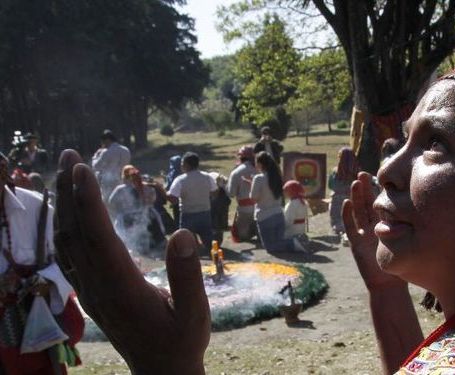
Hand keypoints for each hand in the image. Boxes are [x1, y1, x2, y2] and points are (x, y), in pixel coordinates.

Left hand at [54, 150, 208, 374]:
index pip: (98, 237)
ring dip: (64, 206)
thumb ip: (187, 275)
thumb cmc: (182, 341)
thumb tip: (182, 232)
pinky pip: (69, 255)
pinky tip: (69, 211)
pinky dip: (66, 226)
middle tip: (69, 155)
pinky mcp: (90, 294)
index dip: (88, 202)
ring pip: (67, 243)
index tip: (82, 169)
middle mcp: (98, 288)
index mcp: (122, 289)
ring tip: (66, 173)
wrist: (161, 373)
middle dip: (69, 192)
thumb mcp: (196, 314)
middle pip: (75, 233)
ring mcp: (90, 292)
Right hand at [343, 172, 404, 290]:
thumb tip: (423, 208)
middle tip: (364, 173)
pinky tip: (346, 203)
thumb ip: (411, 227)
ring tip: (355, 183)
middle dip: (366, 188)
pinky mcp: (356, 243)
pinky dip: (347, 215)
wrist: (389, 284)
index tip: (382, 176)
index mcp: (388, 223)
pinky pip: (351, 227)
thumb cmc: (403, 263)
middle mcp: (374, 226)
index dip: (380, 190)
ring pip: (359, 211)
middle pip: (368, 203)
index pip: (383, 203)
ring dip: (356, 197)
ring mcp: (364, 234)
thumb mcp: (410, 240)